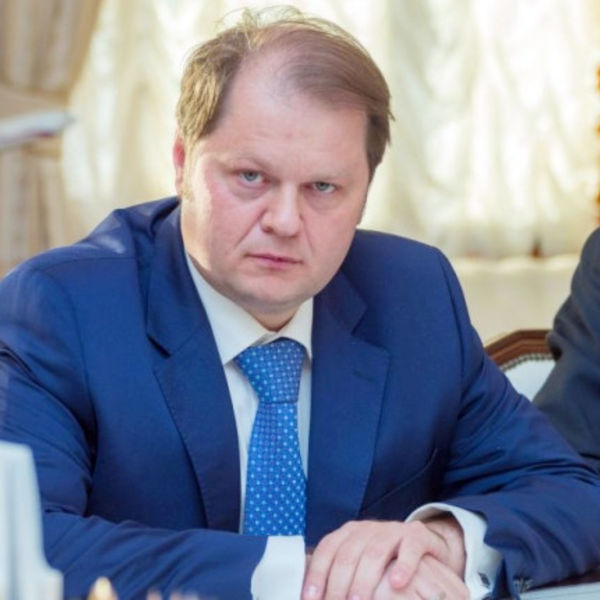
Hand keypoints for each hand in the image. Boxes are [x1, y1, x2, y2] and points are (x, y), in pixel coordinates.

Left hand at [302, 517, 465, 599]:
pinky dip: (403, 565)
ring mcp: (393, 530)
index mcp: (350, 533)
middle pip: (348, 554)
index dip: (317, 573)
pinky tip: (397, 584)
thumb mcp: (360, 563)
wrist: (424, 545)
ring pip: (375, 552)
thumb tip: (313, 599)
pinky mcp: (417, 536)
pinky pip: (410, 548)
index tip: (311, 598)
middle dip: (338, 583)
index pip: (327, 549)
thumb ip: (340, 575)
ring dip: (364, 578)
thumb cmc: (386, 561)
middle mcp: (369, 528)